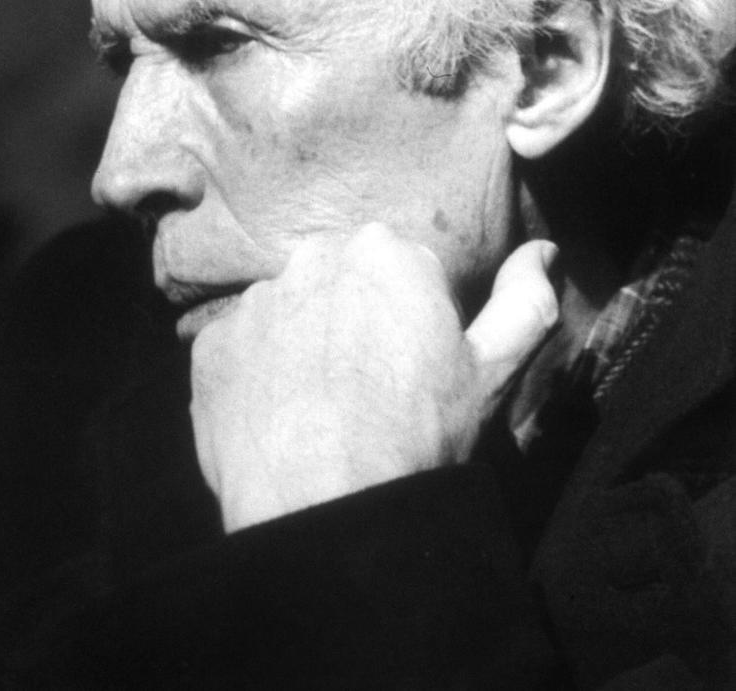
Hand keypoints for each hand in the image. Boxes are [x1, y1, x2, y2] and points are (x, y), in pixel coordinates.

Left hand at [189, 225, 557, 530]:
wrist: (322, 506)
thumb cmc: (416, 435)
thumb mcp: (491, 371)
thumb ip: (524, 300)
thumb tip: (543, 249)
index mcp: (389, 250)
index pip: (404, 271)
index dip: (413, 321)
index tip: (414, 368)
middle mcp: (315, 255)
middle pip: (342, 280)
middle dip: (354, 318)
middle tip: (369, 388)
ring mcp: (257, 298)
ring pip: (290, 311)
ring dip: (303, 343)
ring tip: (322, 409)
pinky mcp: (212, 342)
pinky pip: (242, 348)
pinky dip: (258, 376)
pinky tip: (281, 419)